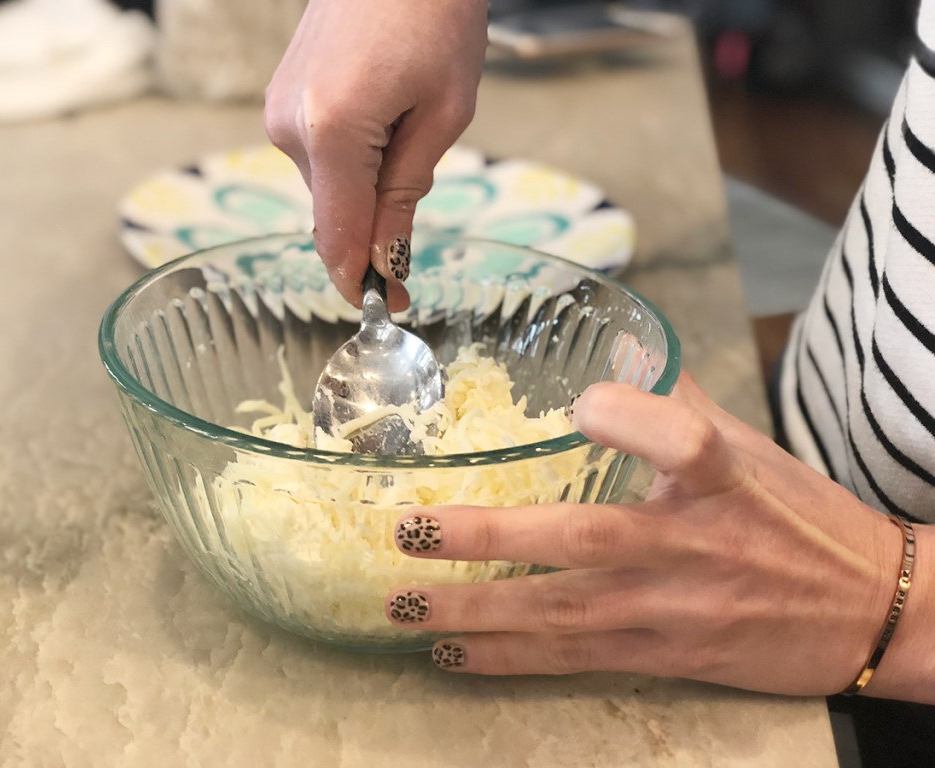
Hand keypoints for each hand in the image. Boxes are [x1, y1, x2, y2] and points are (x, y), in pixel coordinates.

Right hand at [265, 0, 487, 308]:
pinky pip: (319, 158)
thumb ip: (405, 194)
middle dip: (372, 239)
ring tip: (412, 135)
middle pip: (333, 218)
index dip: (364, 282)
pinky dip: (352, 166)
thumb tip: (385, 260)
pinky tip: (387, 127)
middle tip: (417, 244)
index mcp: (332, 132)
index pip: (339, 237)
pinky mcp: (281, 99)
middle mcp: (290, 128)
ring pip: (328, 189)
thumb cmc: (434, 16)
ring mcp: (279, 112)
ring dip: (366, 195)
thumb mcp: (442, 114)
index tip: (393, 307)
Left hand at [386, 373, 921, 697]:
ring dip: (475, 610)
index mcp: (722, 474)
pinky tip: (452, 653)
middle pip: (582, 539)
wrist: (868, 610)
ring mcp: (674, 606)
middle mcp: (693, 542)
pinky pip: (575, 658)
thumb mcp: (748, 446)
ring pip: (561, 611)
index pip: (676, 437)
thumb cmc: (800, 515)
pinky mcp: (664, 654)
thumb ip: (674, 401)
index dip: (622, 417)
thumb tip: (611, 357)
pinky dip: (509, 658)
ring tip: (403, 603)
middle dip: (487, 538)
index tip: (577, 407)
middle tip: (407, 531)